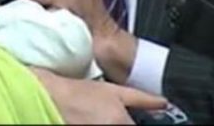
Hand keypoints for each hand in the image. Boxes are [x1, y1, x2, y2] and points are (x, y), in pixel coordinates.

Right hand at [31, 67, 167, 123]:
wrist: (51, 96)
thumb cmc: (80, 92)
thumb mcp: (114, 90)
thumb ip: (142, 98)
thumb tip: (163, 102)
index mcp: (122, 123)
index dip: (141, 124)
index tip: (133, 120)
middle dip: (126, 125)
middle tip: (116, 118)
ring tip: (103, 119)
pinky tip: (95, 122)